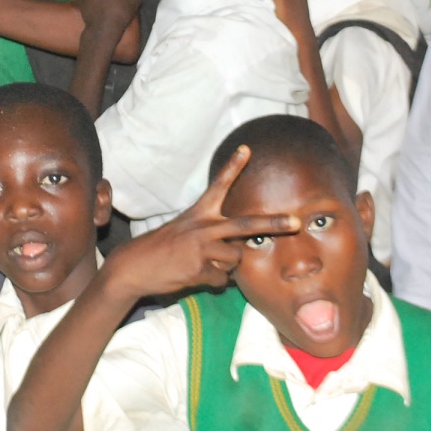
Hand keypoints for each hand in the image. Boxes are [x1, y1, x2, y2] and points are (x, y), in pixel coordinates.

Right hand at [103, 144, 299, 298]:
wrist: (135, 266)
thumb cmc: (164, 248)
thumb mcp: (185, 230)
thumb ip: (212, 234)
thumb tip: (237, 252)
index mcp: (199, 212)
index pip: (219, 185)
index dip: (233, 166)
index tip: (247, 149)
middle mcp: (203, 226)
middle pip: (246, 224)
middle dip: (274, 224)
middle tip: (296, 221)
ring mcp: (202, 248)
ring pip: (236, 259)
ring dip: (226, 266)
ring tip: (203, 263)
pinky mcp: (199, 268)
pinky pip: (223, 279)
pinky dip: (214, 281)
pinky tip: (195, 275)